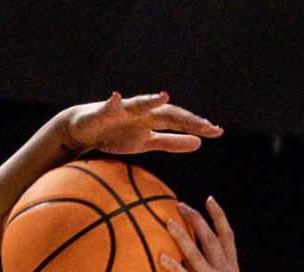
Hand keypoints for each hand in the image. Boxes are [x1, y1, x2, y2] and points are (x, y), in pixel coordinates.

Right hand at [60, 92, 220, 156]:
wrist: (86, 129)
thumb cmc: (117, 134)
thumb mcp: (147, 143)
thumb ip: (172, 142)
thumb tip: (199, 143)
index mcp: (154, 121)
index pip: (180, 122)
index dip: (197, 126)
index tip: (218, 132)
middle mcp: (143, 112)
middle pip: (168, 114)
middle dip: (186, 119)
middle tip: (205, 125)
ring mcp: (125, 110)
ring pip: (141, 104)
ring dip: (151, 100)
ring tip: (164, 97)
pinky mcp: (105, 111)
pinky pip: (109, 105)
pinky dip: (113, 101)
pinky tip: (116, 96)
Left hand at [162, 198, 239, 271]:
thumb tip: (188, 258)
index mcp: (231, 269)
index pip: (227, 236)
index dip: (219, 216)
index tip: (209, 200)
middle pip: (210, 238)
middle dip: (196, 218)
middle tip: (180, 204)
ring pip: (196, 252)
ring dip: (181, 234)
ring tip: (167, 221)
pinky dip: (172, 264)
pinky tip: (160, 256)